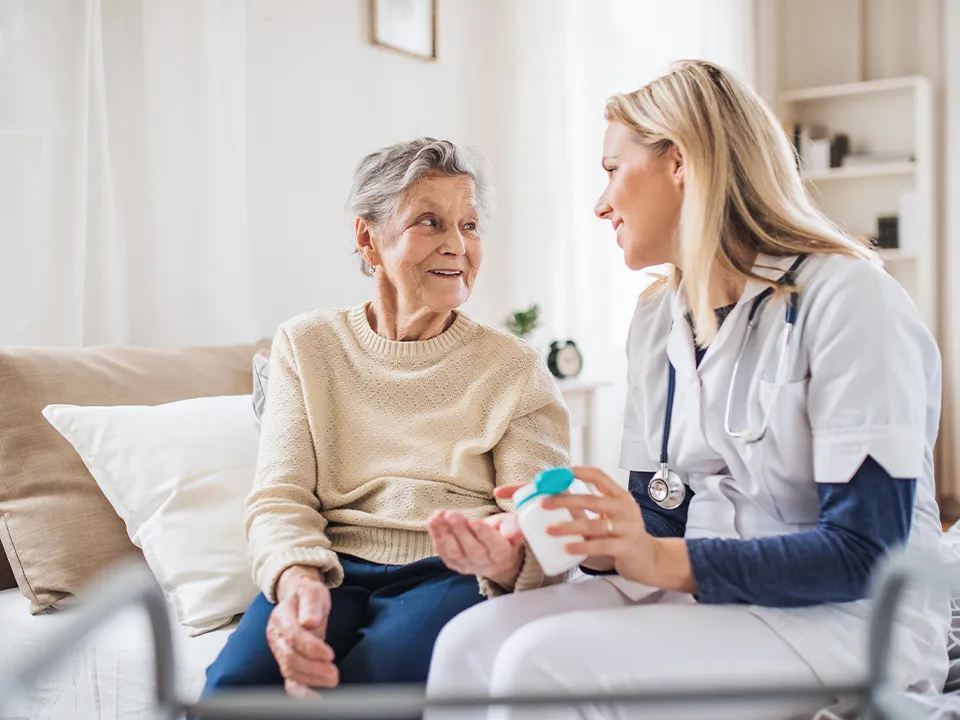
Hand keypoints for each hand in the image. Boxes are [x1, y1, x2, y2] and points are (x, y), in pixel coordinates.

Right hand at [268, 566, 338, 693]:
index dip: (311, 648)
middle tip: (334, 675)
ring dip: (311, 679)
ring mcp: (278, 650)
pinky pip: (289, 680)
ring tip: (332, 681)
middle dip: (313, 669)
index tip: (330, 655)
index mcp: (281, 617)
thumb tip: (308, 622)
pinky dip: (300, 692)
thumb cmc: (308, 594)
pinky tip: (314, 698)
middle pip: (291, 657)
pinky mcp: (285, 661)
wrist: (298, 597)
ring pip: (290, 670)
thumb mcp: (313, 591)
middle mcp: (276, 636)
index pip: (294, 636)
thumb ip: (311, 604)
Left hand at [428, 502, 523, 587]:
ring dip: (444, 534)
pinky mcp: (454, 563)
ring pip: (455, 552)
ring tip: (437, 517)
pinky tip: (433, 522)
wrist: (497, 556)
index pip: (494, 546)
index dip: (483, 534)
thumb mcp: (514, 525)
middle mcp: (485, 563)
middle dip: (460, 531)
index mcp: (503, 554)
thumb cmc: (505, 534)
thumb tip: (511, 532)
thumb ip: (514, 527)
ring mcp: (468, 565)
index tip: (474, 521)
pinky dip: (436, 537)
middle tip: (452, 515)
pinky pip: (444, 553)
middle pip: (472, 549)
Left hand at [543, 466, 694, 592]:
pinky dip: (582, 546)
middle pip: (591, 500)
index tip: (558, 473)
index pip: (599, 477)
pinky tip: (567, 548)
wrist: (650, 560)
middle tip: (544, 503)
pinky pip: (600, 545)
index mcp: (620, 497)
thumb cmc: (625, 537)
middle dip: (564, 501)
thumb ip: (589, 509)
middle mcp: (626, 509)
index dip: (578, 472)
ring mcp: (628, 527)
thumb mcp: (609, 518)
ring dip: (568, 527)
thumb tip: (557, 498)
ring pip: (593, 524)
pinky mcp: (627, 547)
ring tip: (550, 530)